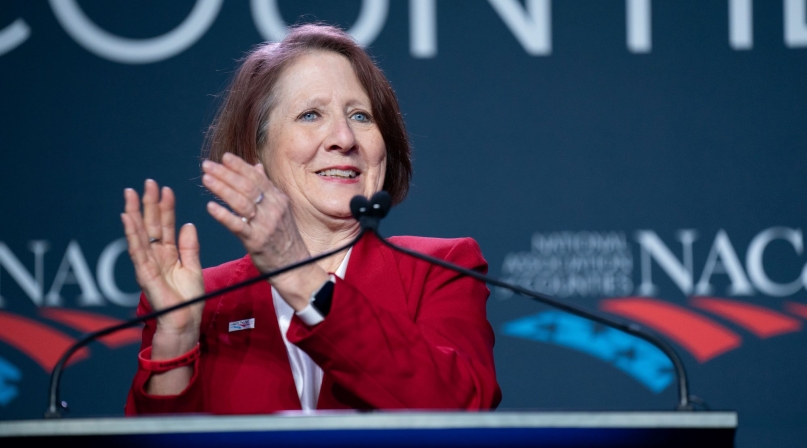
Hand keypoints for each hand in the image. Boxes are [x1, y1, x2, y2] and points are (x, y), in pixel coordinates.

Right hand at [121, 180, 203, 346]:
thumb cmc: (189, 299)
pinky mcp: (144, 274)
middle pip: (151, 225)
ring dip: (135, 213)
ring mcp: (148, 264)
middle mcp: (155, 256)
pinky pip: (137, 251)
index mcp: (168, 253)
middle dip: (148, 203)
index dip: (166, 207)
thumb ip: (189, 247)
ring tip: (131, 193)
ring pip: (140, 233)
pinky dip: (132, 234)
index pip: (166, 225)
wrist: (185, 322)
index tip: (166, 188)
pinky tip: (128, 218)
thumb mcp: (193, 267)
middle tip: (147, 182)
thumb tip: (187, 225)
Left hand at [201, 153, 326, 309]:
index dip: (240, 166)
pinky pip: (238, 225)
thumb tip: (256, 167)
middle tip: (207, 165)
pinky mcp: (257, 241)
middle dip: (226, 174)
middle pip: (247, 186)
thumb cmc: (284, 238)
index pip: (257, 177)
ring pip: (241, 202)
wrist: (294, 266)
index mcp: (278, 199)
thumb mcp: (280, 209)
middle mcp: (273, 209)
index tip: (224, 157)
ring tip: (206, 180)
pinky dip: (223, 215)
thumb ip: (266, 188)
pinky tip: (210, 207)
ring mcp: (265, 225)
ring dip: (222, 189)